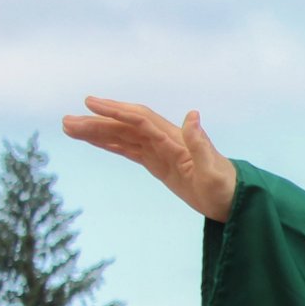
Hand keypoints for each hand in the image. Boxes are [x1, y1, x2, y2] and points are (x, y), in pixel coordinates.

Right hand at [61, 98, 236, 222]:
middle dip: (97, 122)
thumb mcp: (215, 170)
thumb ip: (201, 144)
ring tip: (68, 128)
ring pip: (124, 137)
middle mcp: (166, 141)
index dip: (116, 111)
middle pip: (126, 126)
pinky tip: (92, 140)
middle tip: (67, 121)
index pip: (141, 120)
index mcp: (176, 140)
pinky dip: (110, 144)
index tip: (90, 103)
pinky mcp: (160, 164)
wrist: (237, 202)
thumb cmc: (228, 188)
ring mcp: (161, 152)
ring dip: (97, 132)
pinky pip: (130, 150)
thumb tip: (192, 115)